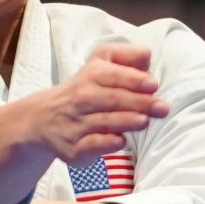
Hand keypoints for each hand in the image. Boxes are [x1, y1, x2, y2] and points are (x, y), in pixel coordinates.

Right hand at [19, 42, 168, 164]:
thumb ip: (125, 56)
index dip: (134, 79)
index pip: (113, 75)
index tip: (153, 85)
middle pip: (113, 99)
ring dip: (126, 121)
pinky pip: (92, 145)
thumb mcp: (100, 64)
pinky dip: (107, 143)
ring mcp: (76, 124)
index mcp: (91, 75)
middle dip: (139, 103)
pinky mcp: (74, 148)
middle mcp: (81, 98)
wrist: (43, 119)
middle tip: (161, 108)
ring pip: (104, 122)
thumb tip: (147, 56)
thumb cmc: (84, 89)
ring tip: (144, 121)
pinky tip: (121, 140)